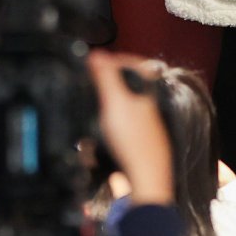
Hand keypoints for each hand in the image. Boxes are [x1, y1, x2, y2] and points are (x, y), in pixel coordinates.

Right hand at [89, 52, 173, 206]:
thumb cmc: (133, 141)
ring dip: (103, 109)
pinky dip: (103, 130)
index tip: (100, 61)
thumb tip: (97, 54)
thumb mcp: (115, 102)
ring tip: (87, 112)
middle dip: (107, 84)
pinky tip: (93, 140)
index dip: (121, 59)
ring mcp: (143, 130)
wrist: (145, 181)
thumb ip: (106, 77)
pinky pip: (118, 130)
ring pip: (122, 110)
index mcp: (146, 95)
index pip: (140, 66)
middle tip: (89, 83)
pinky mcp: (136, 147)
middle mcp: (147, 110)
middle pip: (129, 88)